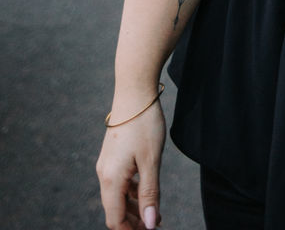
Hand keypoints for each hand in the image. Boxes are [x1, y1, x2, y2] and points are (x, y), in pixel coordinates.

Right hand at [96, 100, 165, 229]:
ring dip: (134, 208)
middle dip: (134, 222)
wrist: (134, 91)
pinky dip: (132, 192)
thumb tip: (150, 224)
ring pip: (118, 196)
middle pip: (115, 210)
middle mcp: (104, 174)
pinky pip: (120, 182)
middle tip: (156, 224)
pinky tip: (147, 191)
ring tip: (156, 213)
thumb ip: (150, 194)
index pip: (115, 219)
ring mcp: (107, 164)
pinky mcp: (113, 155)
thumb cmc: (144, 124)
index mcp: (111, 180)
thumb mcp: (151, 161)